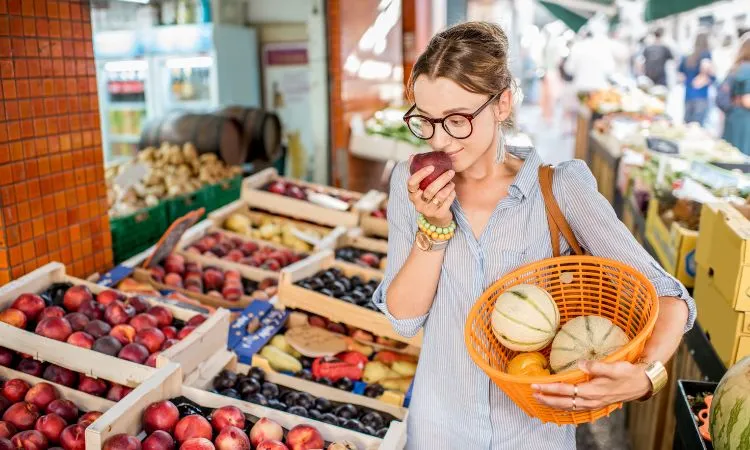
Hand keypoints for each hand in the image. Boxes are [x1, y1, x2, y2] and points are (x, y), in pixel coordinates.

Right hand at [406, 161, 455, 226]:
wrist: (435, 218)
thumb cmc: (427, 197)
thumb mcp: (420, 186)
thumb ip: (417, 172)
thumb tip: (412, 156)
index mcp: (412, 194)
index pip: (412, 183)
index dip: (421, 174)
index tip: (431, 167)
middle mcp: (418, 203)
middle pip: (430, 190)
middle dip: (442, 179)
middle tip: (450, 171)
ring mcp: (428, 210)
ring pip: (440, 196)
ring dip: (448, 187)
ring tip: (452, 182)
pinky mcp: (438, 214)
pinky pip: (447, 202)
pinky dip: (451, 194)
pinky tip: (452, 190)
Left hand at [531, 360, 650, 410]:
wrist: (642, 384)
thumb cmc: (627, 374)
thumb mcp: (614, 367)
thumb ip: (597, 366)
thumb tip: (580, 363)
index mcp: (592, 391)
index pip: (565, 391)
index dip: (549, 388)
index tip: (536, 385)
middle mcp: (591, 400)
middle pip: (563, 402)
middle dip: (547, 399)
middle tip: (533, 393)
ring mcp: (593, 404)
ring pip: (568, 407)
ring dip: (553, 403)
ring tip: (541, 398)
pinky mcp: (596, 403)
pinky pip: (575, 408)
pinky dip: (564, 407)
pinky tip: (558, 404)